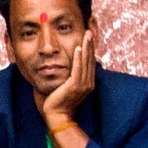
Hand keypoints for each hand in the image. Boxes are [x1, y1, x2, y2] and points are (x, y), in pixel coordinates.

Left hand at [40, 27, 97, 147]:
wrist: (57, 116)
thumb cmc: (59, 102)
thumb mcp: (67, 87)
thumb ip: (70, 77)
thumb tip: (68, 68)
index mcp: (87, 83)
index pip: (89, 62)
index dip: (89, 49)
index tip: (88, 37)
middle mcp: (88, 83)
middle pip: (90, 60)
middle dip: (90, 45)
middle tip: (90, 31)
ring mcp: (83, 85)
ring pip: (85, 62)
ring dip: (86, 47)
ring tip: (86, 35)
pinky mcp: (75, 86)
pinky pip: (77, 69)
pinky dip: (78, 58)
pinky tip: (78, 48)